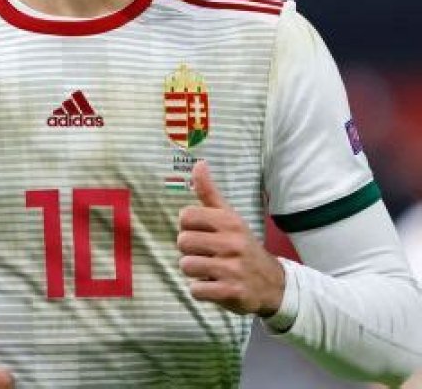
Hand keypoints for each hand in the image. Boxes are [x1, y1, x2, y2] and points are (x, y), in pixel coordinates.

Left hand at [177, 160, 284, 315]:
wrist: (273, 283)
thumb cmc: (241, 245)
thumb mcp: (229, 217)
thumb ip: (209, 193)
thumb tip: (198, 163)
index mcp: (229, 221)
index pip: (186, 216)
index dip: (187, 226)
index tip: (200, 232)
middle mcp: (231, 243)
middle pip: (182, 242)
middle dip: (189, 250)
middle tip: (205, 253)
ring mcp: (232, 269)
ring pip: (186, 265)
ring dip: (193, 270)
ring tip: (209, 269)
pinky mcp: (231, 292)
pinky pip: (196, 290)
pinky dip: (200, 290)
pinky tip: (214, 285)